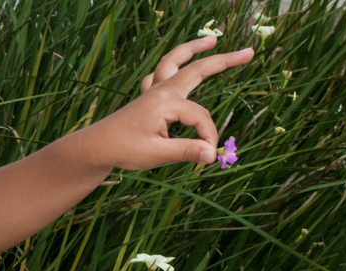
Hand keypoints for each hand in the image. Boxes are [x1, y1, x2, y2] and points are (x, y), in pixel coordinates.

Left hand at [79, 36, 253, 170]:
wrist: (95, 147)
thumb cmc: (123, 149)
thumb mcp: (156, 154)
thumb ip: (186, 151)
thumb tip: (213, 154)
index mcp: (165, 102)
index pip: (200, 117)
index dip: (208, 136)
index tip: (209, 154)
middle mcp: (161, 91)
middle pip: (197, 69)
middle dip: (224, 60)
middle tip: (250, 52)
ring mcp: (152, 91)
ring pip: (174, 61)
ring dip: (193, 49)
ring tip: (212, 40)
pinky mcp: (146, 97)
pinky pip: (160, 74)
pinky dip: (171, 66)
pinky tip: (177, 67)